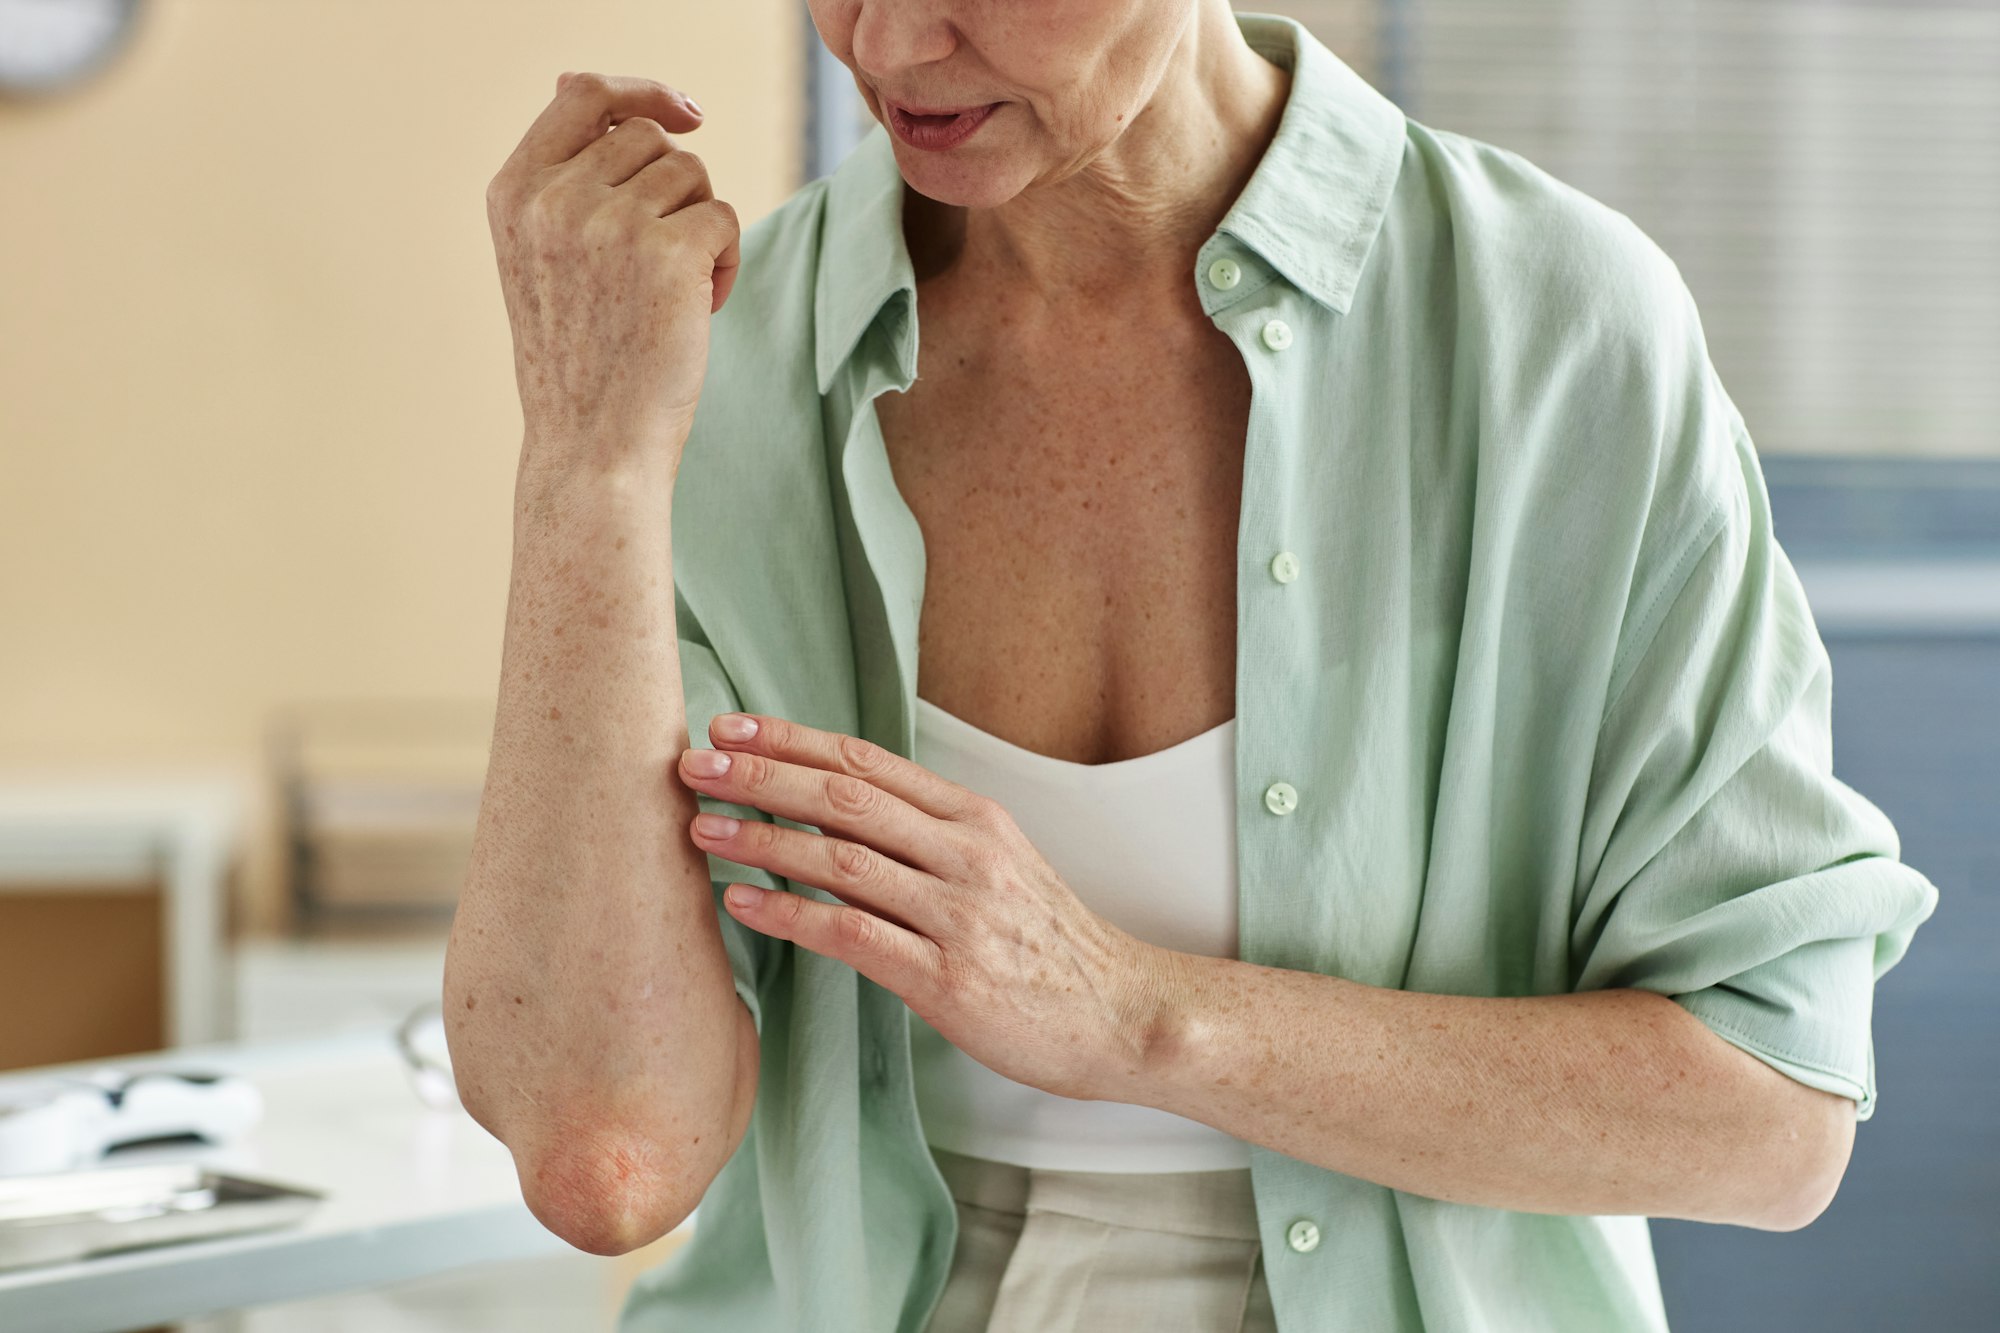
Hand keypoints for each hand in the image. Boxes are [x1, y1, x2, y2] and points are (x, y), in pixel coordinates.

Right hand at [485, 71, 740, 468]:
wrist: (592, 446)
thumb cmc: (577, 358)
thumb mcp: (540, 255)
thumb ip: (557, 175)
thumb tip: (575, 82)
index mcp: (514, 191)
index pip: (584, 93)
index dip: (643, 92)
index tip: (688, 115)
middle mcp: (555, 197)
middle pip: (650, 138)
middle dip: (673, 191)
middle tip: (659, 265)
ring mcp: (610, 221)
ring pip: (692, 176)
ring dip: (699, 228)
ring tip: (671, 294)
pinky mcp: (668, 251)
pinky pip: (724, 218)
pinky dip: (725, 262)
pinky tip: (697, 310)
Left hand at [676, 713, 1183, 1103]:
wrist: (1121, 1014)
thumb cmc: (1050, 945)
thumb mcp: (999, 865)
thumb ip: (928, 836)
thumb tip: (837, 812)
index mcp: (975, 817)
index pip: (867, 763)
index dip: (792, 741)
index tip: (731, 729)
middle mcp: (967, 854)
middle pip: (845, 798)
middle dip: (762, 777)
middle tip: (692, 766)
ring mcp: (958, 915)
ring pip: (842, 860)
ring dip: (762, 841)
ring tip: (701, 830)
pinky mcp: (948, 979)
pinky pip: (853, 935)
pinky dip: (791, 915)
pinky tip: (743, 904)